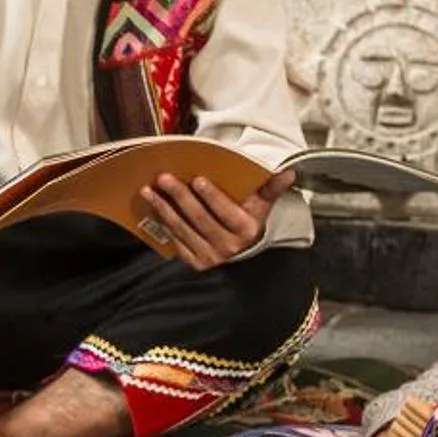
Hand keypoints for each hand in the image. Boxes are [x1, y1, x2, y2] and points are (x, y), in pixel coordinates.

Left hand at [139, 171, 292, 270]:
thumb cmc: (249, 220)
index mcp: (246, 231)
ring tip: (149, 190)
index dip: (211, 197)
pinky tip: (152, 208)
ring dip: (163, 209)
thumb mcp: (262, 206)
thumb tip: (289, 173)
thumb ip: (271, 189)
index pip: (226, 212)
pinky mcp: (195, 263)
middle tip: (164, 178)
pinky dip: (162, 224)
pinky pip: (175, 242)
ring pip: (183, 230)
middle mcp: (228, 247)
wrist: (242, 251)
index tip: (197, 179)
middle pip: (199, 219)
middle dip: (180, 197)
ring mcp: (210, 257)